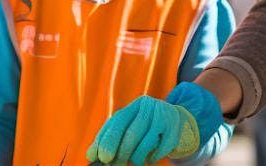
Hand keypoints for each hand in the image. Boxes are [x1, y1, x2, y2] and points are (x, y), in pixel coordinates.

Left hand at [86, 82, 221, 164]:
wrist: (174, 119)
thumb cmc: (143, 126)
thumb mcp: (126, 127)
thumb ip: (108, 139)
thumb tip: (91, 156)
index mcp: (134, 105)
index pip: (118, 122)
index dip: (108, 140)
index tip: (101, 158)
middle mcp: (149, 107)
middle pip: (133, 132)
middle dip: (122, 152)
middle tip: (115, 164)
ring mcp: (164, 116)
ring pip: (147, 141)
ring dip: (136, 157)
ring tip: (132, 162)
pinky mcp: (175, 129)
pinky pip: (162, 148)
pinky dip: (152, 157)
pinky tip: (148, 159)